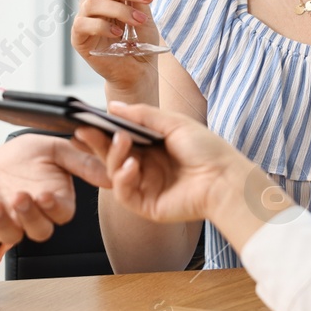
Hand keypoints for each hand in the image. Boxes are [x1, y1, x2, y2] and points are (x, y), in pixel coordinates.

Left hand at [0, 132, 110, 245]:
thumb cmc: (26, 159)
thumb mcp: (53, 150)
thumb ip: (80, 161)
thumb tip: (111, 176)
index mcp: (56, 200)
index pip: (62, 213)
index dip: (54, 208)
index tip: (46, 194)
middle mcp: (36, 215)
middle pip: (41, 230)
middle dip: (31, 215)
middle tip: (21, 196)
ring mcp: (12, 221)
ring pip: (15, 235)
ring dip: (7, 221)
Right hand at [70, 0, 161, 92]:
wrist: (137, 71)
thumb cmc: (140, 42)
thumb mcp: (143, 13)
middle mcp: (93, 3)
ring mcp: (84, 19)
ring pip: (94, 2)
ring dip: (119, 9)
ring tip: (138, 21)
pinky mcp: (79, 37)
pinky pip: (85, 24)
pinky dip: (103, 26)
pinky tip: (118, 33)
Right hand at [73, 103, 274, 230]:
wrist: (225, 179)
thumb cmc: (208, 150)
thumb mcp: (174, 123)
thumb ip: (143, 115)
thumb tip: (114, 106)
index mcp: (153, 146)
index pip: (122, 137)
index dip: (105, 129)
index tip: (88, 119)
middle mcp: (147, 166)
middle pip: (113, 155)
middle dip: (99, 142)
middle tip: (85, 130)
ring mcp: (146, 186)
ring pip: (114, 173)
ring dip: (113, 156)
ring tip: (122, 141)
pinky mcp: (147, 205)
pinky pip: (124, 193)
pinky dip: (122, 178)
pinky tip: (130, 166)